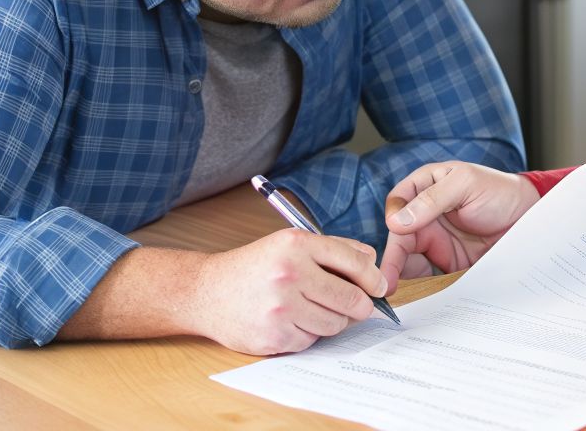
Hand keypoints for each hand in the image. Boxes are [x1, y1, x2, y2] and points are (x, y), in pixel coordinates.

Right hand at [188, 228, 388, 354]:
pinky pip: (312, 340)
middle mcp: (289, 274)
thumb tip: (372, 261)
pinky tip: (290, 320)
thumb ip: (333, 248)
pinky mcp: (274, 336)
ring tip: (312, 309)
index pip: (355, 262)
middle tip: (357, 306)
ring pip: (335, 324)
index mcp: (296, 245)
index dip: (374, 278)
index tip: (379, 287)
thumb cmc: (253, 267)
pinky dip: (308, 333)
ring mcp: (280, 309)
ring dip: (332, 320)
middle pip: (351, 299)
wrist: (206, 292)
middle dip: (359, 305)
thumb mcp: (289, 244)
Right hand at [378, 162, 539, 293]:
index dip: (393, 219)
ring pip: (409, 261)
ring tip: (398, 298)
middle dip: (391, 261)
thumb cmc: (499, 191)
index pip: (397, 203)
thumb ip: (431, 200)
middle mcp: (425, 216)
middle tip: (386, 283)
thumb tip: (396, 221)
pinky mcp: (447, 263)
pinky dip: (421, 288)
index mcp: (424, 188)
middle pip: (399, 239)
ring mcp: (436, 241)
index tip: (395, 232)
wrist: (530, 219)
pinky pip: (428, 277)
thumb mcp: (465, 184)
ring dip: (403, 279)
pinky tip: (417, 300)